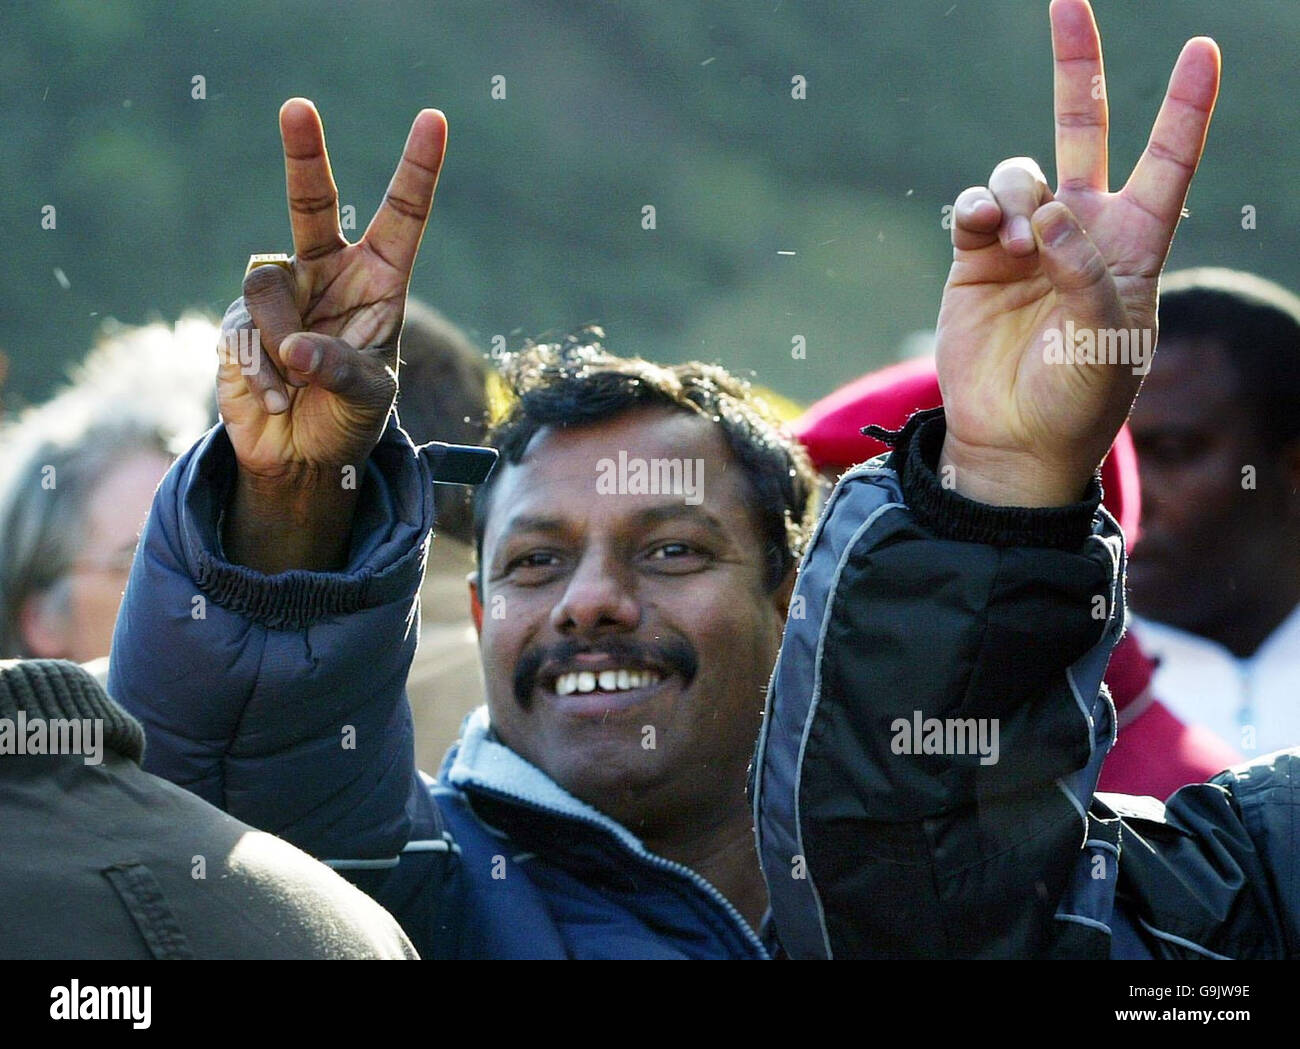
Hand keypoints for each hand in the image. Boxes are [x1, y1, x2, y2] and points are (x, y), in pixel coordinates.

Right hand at [217, 98, 446, 570]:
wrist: (299, 458)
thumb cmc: (349, 421)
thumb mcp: (366, 400)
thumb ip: (341, 372)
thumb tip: (295, 348)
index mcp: (379, 282)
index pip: (401, 217)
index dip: (416, 170)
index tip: (432, 120)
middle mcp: (328, 274)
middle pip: (313, 203)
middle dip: (303, 155)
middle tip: (298, 107)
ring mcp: (281, 293)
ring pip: (268, 286)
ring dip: (282, 337)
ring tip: (297, 379)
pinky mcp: (238, 318)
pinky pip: (241, 327)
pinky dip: (260, 369)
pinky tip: (276, 395)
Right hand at [934, 0, 1219, 506]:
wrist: (1012, 440)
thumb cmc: (1079, 400)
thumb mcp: (1108, 342)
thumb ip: (1087, 272)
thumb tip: (1045, 211)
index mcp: (1134, 247)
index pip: (1168, 162)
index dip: (1185, 108)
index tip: (1201, 51)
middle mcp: (1080, 231)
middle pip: (1084, 130)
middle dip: (1077, 67)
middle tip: (1066, 1)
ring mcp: (1024, 242)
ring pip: (1020, 172)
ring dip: (1016, 191)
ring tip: (1015, 238)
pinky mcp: (974, 260)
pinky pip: (973, 207)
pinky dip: (977, 209)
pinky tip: (986, 236)